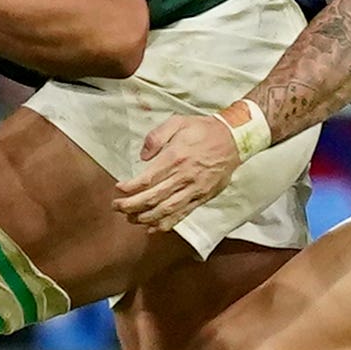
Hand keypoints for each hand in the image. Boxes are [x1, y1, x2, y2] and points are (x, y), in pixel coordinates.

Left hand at [117, 112, 243, 231]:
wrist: (234, 139)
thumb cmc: (203, 130)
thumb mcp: (178, 122)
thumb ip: (156, 136)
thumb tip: (143, 156)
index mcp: (175, 157)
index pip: (147, 179)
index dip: (130, 188)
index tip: (118, 189)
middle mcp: (183, 176)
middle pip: (153, 198)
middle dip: (131, 206)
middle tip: (116, 207)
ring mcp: (193, 189)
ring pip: (166, 210)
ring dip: (145, 217)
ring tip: (130, 218)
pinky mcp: (202, 197)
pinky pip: (182, 214)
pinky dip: (166, 223)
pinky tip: (153, 228)